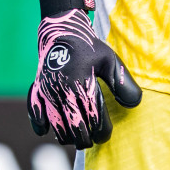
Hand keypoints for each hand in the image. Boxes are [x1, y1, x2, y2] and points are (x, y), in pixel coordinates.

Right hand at [27, 0, 141, 149]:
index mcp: (83, 85)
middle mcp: (64, 91)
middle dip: (86, 139)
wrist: (60, 30)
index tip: (105, 135)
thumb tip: (134, 105)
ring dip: (67, 136)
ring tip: (75, 136)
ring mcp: (48, 92)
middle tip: (92, 139)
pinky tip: (47, 130)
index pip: (95, 121)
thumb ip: (123, 83)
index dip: (102, 133)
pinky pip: (35, 113)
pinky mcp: (37, 88)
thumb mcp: (110, 60)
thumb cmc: (88, 46)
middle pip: (76, 129)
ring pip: (57, 126)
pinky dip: (40, 125)